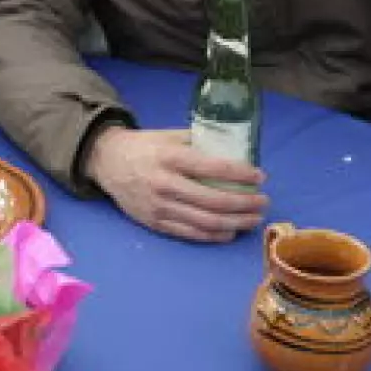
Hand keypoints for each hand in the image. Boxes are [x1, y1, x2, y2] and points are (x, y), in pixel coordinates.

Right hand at [86, 127, 266, 242]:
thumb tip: (234, 150)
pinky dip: (213, 235)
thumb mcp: (169, 135)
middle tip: (263, 201)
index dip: (241, 174)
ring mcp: (159, 207)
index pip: (213, 168)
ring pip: (205, 221)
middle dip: (245, 203)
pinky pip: (189, 233)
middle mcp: (164, 184)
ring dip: (235, 223)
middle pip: (214, 200)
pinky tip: (230, 231)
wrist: (107, 162)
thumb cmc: (144, 146)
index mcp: (170, 157)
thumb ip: (198, 141)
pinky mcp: (154, 222)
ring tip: (253, 219)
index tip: (260, 176)